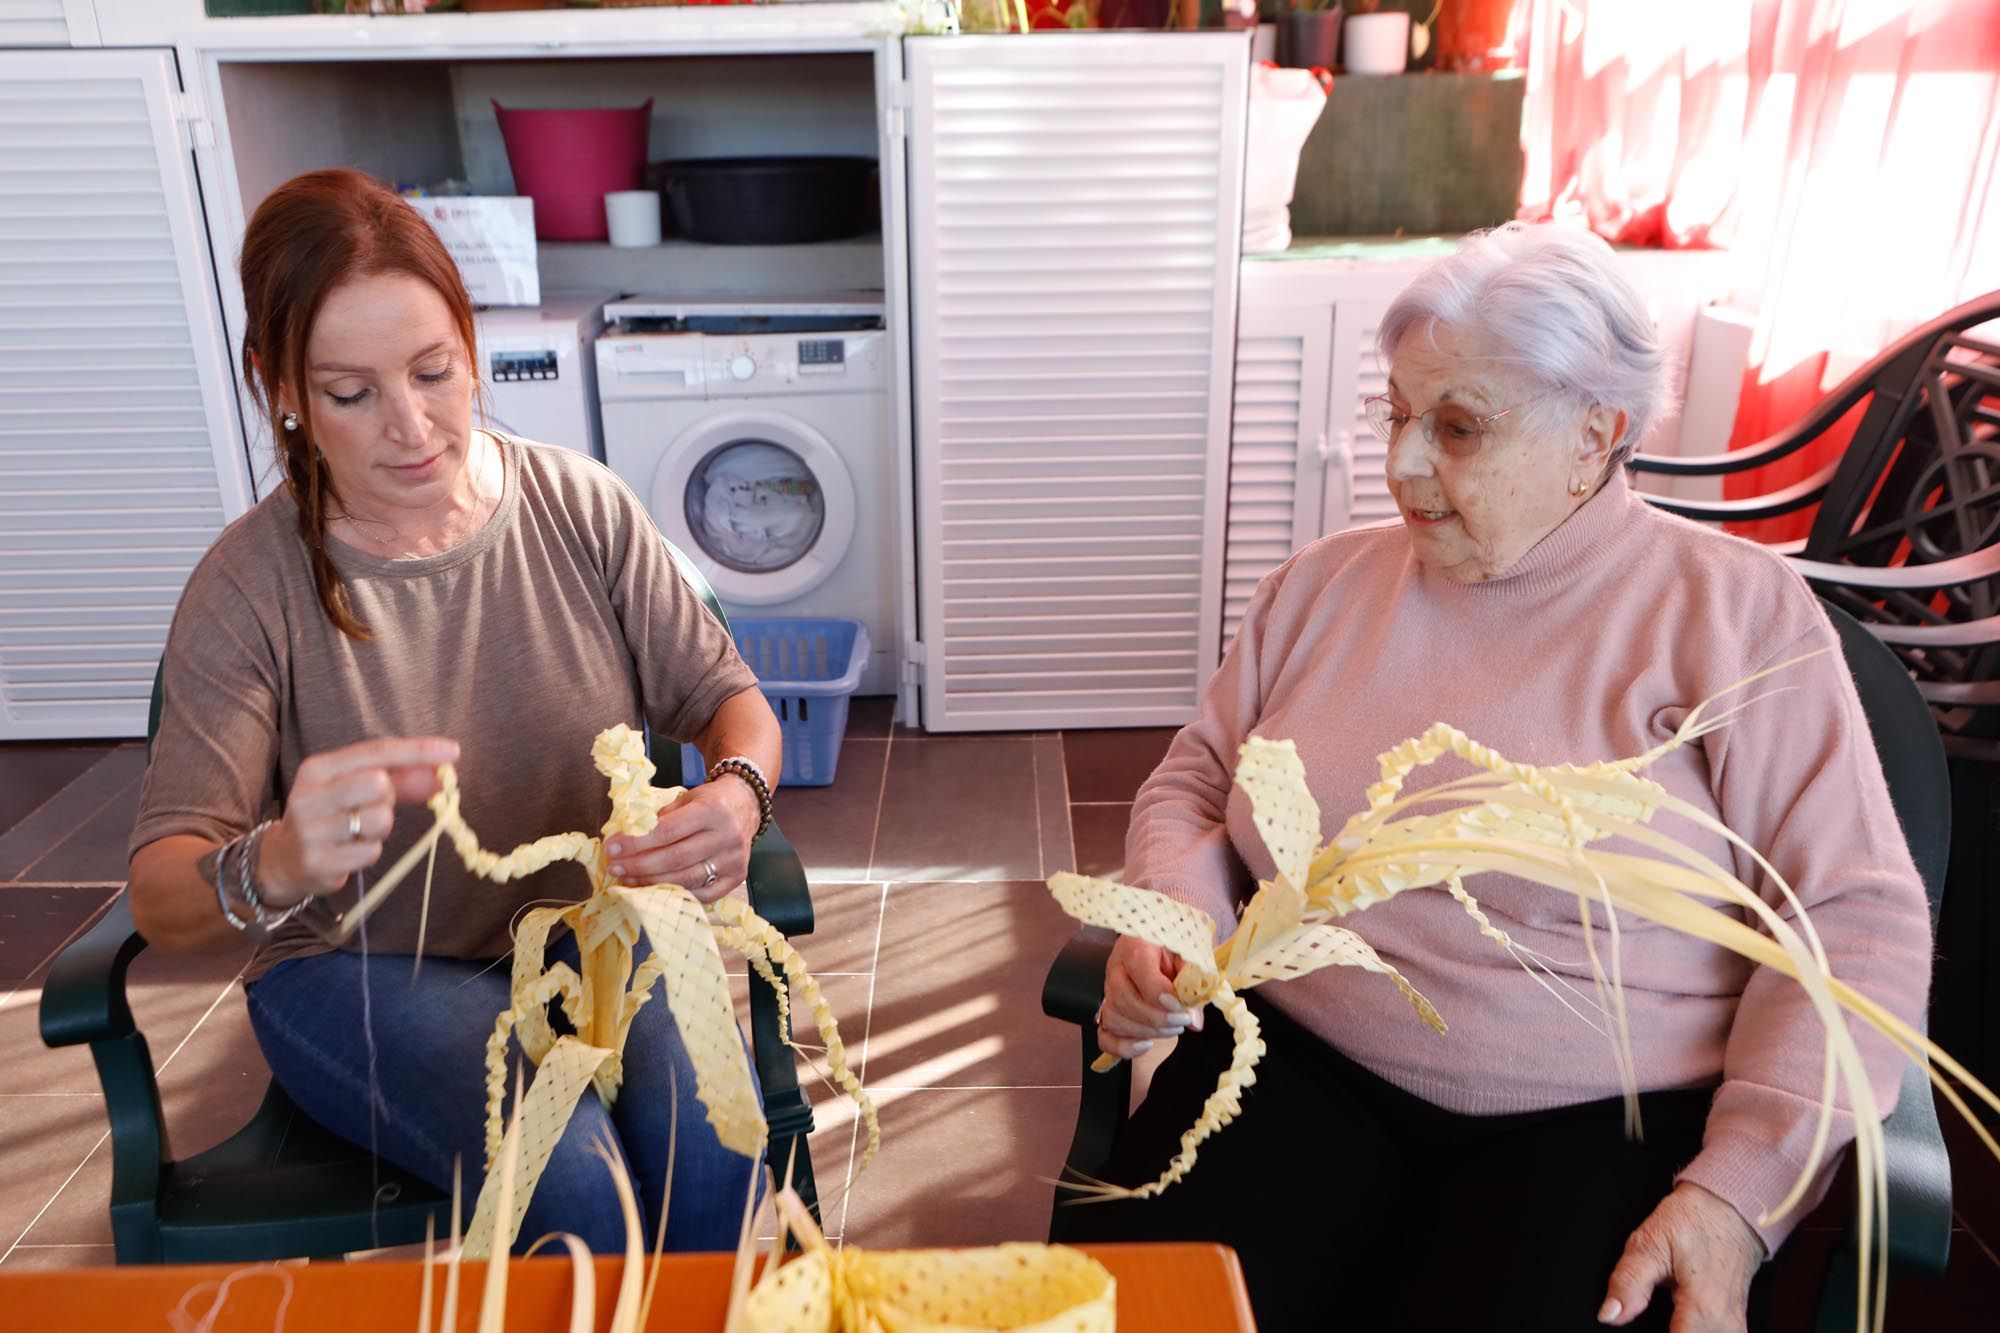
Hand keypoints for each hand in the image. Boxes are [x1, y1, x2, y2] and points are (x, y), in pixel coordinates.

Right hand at [261, 736, 458, 907]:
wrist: (282, 860)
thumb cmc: (330, 817)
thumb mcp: (355, 790)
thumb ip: (400, 780)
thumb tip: (441, 774)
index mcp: (318, 768)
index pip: (376, 751)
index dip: (418, 751)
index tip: (453, 751)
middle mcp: (310, 795)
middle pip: (379, 784)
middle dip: (389, 798)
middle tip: (371, 808)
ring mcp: (311, 830)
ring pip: (380, 820)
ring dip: (380, 828)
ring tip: (357, 832)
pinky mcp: (318, 861)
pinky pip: (371, 852)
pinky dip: (370, 852)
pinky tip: (349, 851)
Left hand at [603, 776, 758, 902]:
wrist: (745, 805)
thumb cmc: (710, 801)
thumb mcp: (686, 799)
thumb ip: (659, 818)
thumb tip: (625, 840)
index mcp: (712, 810)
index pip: (668, 831)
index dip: (637, 843)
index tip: (612, 848)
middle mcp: (727, 836)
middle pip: (675, 858)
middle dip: (640, 865)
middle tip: (615, 867)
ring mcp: (734, 859)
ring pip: (687, 879)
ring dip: (652, 883)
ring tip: (629, 880)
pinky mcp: (737, 877)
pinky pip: (703, 894)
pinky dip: (677, 895)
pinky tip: (655, 891)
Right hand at [1097, 933, 1202, 1059]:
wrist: (1159, 940)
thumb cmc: (1174, 946)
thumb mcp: (1189, 954)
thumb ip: (1194, 984)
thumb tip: (1194, 1021)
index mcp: (1136, 946)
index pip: (1140, 972)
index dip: (1161, 996)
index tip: (1182, 1007)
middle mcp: (1116, 967)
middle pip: (1123, 999)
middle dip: (1156, 1018)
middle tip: (1181, 1021)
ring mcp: (1108, 989)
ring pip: (1114, 1017)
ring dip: (1146, 1031)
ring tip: (1172, 1028)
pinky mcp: (1108, 1009)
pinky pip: (1105, 1034)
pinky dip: (1123, 1046)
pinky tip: (1146, 1045)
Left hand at [1600, 1182, 1763, 1330]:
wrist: (1731, 1208)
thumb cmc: (1694, 1220)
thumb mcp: (1651, 1242)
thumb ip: (1629, 1282)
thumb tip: (1609, 1315)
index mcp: (1704, 1308)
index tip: (1634, 1323)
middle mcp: (1725, 1324)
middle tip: (1642, 1312)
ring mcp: (1734, 1326)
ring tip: (1665, 1318)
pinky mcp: (1734, 1325)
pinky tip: (1677, 1325)